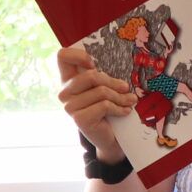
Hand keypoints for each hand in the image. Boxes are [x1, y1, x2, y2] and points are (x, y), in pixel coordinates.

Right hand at [57, 45, 132, 159]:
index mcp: (68, 80)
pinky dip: (119, 108)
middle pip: (91, 75)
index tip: (93, 64)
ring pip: (101, 91)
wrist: (110, 137)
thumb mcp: (103, 88)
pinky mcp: (79, 119)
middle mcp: (64, 93)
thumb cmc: (107, 108)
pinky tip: (125, 111)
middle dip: (113, 82)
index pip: (62, 56)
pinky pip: (104, 105)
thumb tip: (111, 72)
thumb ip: (100, 76)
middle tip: (126, 88)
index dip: (78, 55)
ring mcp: (70, 107)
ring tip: (129, 101)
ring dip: (120, 97)